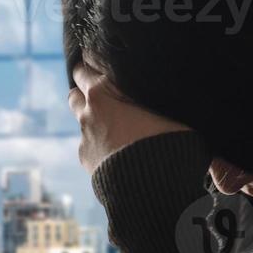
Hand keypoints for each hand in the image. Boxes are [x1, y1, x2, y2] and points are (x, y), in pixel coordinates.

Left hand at [69, 63, 189, 174]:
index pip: (86, 65)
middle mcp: (89, 110)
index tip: (103, 65)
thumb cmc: (170, 144)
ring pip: (80, 118)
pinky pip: (89, 144)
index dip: (94, 63)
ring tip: (113, 123)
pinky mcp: (85, 158)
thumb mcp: (174, 113)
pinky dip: (98, 143)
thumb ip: (161, 99)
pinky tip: (117, 150)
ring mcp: (84, 135)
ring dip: (92, 117)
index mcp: (105, 90)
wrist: (153, 188)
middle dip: (85, 89)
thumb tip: (177, 93)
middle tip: (103, 92)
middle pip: (75, 90)